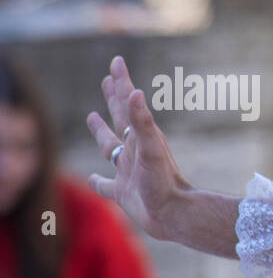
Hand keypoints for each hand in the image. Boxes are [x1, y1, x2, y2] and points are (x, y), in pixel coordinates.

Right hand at [86, 56, 191, 241]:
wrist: (174, 216)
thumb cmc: (164, 183)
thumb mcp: (152, 149)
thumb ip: (142, 122)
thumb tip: (134, 92)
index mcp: (140, 137)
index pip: (128, 103)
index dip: (121, 82)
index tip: (116, 61)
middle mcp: (134, 151)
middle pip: (120, 118)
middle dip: (113, 98)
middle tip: (107, 79)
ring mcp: (128, 172)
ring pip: (109, 147)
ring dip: (101, 132)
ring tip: (93, 117)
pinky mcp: (123, 194)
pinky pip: (105, 185)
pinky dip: (97, 182)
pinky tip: (93, 179)